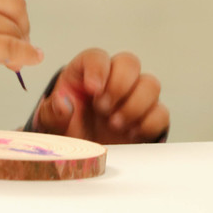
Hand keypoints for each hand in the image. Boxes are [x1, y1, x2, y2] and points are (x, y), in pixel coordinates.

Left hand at [33, 48, 168, 143]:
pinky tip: (130, 133)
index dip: (98, 69)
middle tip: (103, 109)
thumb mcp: (51, 123)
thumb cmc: (67, 130)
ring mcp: (134, 97)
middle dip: (119, 85)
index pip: (97, 57)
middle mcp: (113, 80)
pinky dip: (148, 123)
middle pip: (130, 62)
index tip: (92, 89)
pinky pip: (161, 112)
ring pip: (151, 84)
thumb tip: (63, 103)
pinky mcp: (148, 118)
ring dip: (134, 105)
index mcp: (85, 73)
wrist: (82, 155)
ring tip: (114, 124)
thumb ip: (53, 112)